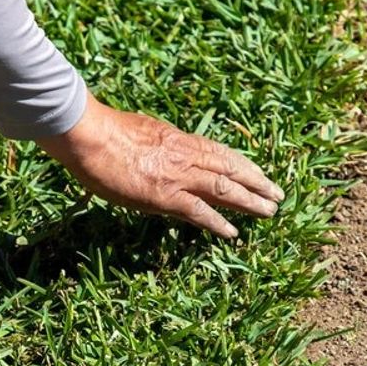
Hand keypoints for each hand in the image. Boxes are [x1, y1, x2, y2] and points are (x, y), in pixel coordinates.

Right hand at [37, 93, 283, 238]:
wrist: (89, 135)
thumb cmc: (103, 133)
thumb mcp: (140, 133)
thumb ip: (158, 146)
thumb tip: (163, 157)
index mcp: (178, 139)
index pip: (219, 153)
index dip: (242, 165)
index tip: (258, 174)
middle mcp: (185, 155)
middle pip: (231, 169)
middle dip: (257, 182)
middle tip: (277, 195)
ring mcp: (177, 176)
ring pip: (225, 189)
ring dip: (250, 201)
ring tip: (270, 212)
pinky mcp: (165, 195)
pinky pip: (199, 211)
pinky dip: (218, 223)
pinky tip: (233, 233)